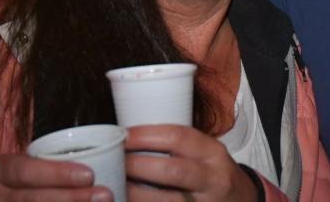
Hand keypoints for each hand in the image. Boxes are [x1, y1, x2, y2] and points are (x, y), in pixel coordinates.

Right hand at [0, 153, 112, 201]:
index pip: (27, 171)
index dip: (58, 174)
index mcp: (0, 171)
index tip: (89, 174)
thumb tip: (103, 156)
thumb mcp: (25, 164)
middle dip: (71, 199)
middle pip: (32, 200)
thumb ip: (52, 162)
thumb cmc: (18, 179)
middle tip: (104, 195)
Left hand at [125, 125, 257, 201]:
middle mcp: (213, 178)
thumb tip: (134, 136)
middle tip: (116, 161)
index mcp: (213, 152)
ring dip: (136, 194)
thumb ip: (180, 146)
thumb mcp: (206, 153)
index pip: (179, 137)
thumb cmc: (213, 173)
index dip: (148, 135)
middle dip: (139, 165)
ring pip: (167, 201)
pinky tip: (128, 201)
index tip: (125, 135)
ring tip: (117, 185)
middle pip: (173, 171)